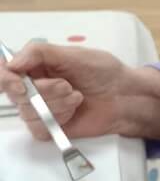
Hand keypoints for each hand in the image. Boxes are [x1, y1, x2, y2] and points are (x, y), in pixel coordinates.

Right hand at [0, 42, 159, 142]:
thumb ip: (41, 53)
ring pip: (28, 111)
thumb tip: (12, 62)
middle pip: (16, 93)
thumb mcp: (76, 55)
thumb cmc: (105, 73)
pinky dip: (59, 118)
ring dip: (57, 104)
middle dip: (45, 91)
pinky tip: (74, 111)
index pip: (5, 71)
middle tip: (69, 86)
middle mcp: (33, 87)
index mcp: (36, 66)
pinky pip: (39, 128)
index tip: (18, 83)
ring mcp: (40, 108)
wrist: (126, 97)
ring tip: (78, 97)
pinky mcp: (49, 127)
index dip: (5, 78)